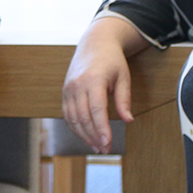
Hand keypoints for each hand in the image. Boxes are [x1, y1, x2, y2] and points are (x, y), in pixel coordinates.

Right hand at [61, 19, 138, 153]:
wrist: (94, 43)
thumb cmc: (112, 60)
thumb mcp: (123, 77)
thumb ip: (124, 100)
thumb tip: (128, 120)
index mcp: (93, 79)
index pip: (96, 109)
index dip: (102, 128)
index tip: (108, 143)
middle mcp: (77, 85)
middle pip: (83, 117)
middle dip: (94, 136)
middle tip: (106, 149)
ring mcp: (68, 88)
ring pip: (73, 118)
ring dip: (84, 135)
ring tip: (97, 147)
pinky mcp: (65, 92)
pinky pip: (67, 115)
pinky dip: (75, 128)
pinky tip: (86, 136)